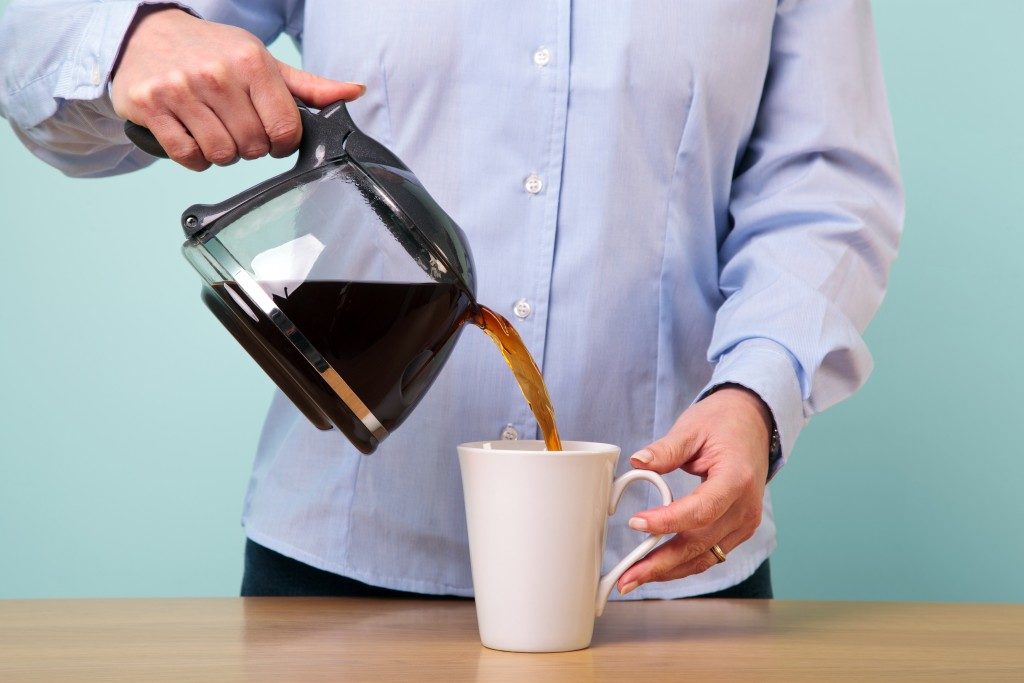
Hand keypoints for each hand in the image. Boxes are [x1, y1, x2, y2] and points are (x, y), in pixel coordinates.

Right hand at [111, 7, 364, 170]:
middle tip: (239, 128)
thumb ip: (310, 86)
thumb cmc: (215, 52)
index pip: (285, 129)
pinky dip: (196, 158)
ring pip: (221, 155)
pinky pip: (187, 156)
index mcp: (251, 63)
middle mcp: (216, 74)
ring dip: (223, 153)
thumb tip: (354, 92)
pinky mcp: (150, 105)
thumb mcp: (264, 62)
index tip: (274, 136)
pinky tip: (195, 136)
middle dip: (251, 147)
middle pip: (252, 147)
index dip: (283, 142)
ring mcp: (180, 89)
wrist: (149, 33)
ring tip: (216, 130)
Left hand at [617, 385, 771, 594]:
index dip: (668, 521)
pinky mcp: (738, 530)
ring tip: (632, 579)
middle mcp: (745, 508)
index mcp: (736, 479)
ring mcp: (745, 523)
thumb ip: (665, 449)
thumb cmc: (724, 422)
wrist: (753, 423)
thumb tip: (637, 462)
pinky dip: (682, 564)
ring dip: (668, 571)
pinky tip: (655, 568)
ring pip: (704, 557)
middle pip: (700, 544)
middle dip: (660, 563)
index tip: (636, 523)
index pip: (701, 510)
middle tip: (626, 576)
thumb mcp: (692, 427)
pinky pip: (709, 554)